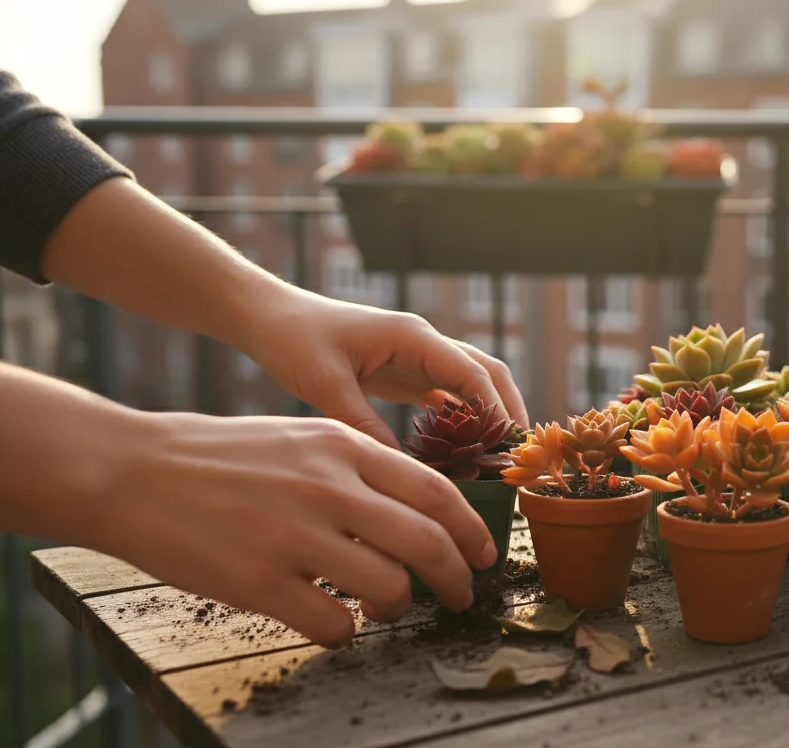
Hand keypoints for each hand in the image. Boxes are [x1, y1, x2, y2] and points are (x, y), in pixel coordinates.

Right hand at [98, 411, 497, 646]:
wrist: (132, 470)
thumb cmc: (220, 456)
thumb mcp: (302, 435)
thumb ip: (360, 467)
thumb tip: (420, 508)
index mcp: (343, 446)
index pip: (438, 491)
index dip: (473, 529)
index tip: (484, 554)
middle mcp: (328, 487)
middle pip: (429, 542)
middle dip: (458, 578)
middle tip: (462, 595)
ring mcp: (294, 535)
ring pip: (390, 588)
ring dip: (401, 607)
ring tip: (388, 608)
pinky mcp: (259, 582)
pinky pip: (335, 624)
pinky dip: (347, 633)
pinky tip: (334, 621)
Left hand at [244, 290, 528, 446]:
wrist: (269, 319)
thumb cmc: (293, 340)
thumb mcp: (325, 385)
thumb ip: (362, 423)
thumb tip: (399, 469)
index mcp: (413, 337)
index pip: (473, 373)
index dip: (496, 410)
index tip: (508, 448)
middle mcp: (424, 343)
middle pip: (488, 373)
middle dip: (509, 411)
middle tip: (519, 456)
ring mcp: (418, 358)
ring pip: (472, 385)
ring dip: (490, 417)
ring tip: (500, 460)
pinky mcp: (405, 374)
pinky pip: (447, 398)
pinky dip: (463, 422)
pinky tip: (466, 454)